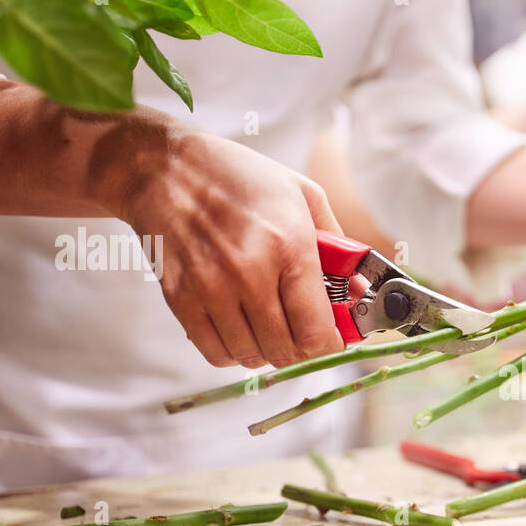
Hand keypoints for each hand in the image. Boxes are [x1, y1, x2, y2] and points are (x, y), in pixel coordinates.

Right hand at [115, 129, 343, 368]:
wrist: (166, 168)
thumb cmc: (239, 179)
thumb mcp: (304, 196)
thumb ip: (338, 248)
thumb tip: (359, 290)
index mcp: (289, 245)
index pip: (316, 330)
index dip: (330, 343)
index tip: (331, 337)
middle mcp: (250, 272)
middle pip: (286, 350)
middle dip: (301, 348)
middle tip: (300, 331)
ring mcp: (211, 288)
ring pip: (251, 357)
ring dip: (266, 350)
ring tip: (268, 326)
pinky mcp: (180, 299)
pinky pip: (215, 353)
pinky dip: (232, 351)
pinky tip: (239, 329)